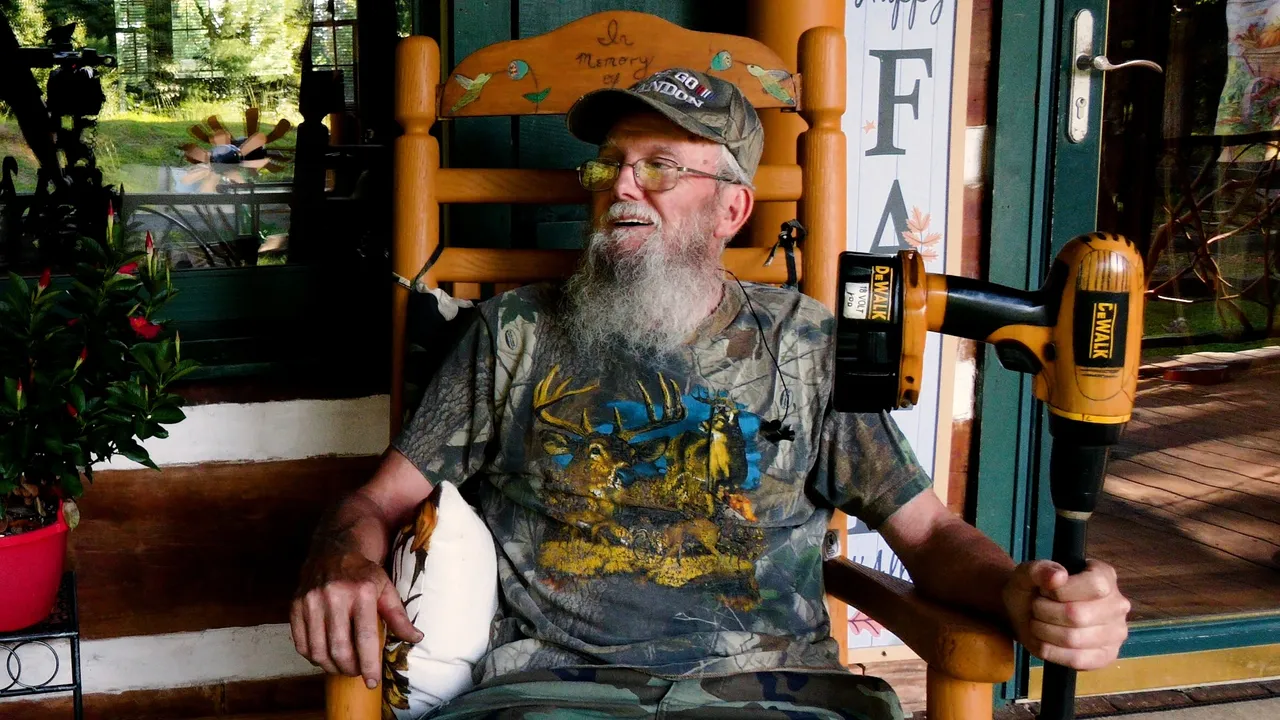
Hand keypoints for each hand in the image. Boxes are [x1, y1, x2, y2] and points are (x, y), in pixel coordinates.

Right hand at [290, 544, 422, 688]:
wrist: (333, 551)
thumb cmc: (363, 573)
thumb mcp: (386, 589)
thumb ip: (399, 616)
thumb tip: (416, 638)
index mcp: (360, 592)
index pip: (365, 638)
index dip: (369, 664)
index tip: (373, 681)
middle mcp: (333, 597)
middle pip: (339, 648)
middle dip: (350, 668)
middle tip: (357, 673)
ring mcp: (310, 602)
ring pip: (318, 650)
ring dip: (331, 666)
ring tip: (342, 667)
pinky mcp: (295, 607)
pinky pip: (301, 643)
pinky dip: (313, 657)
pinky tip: (325, 657)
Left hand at [1002, 559, 1129, 670]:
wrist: (1025, 613)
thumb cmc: (1033, 590)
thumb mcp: (1027, 573)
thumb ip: (1039, 570)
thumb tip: (1058, 576)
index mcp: (1105, 576)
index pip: (1095, 586)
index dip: (1061, 591)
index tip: (1044, 590)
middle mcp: (1117, 604)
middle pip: (1078, 615)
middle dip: (1045, 612)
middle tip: (1036, 607)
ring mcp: (1115, 633)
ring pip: (1074, 639)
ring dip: (1044, 631)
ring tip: (1038, 622)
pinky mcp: (1106, 656)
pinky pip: (1077, 660)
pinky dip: (1052, 652)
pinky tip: (1044, 641)